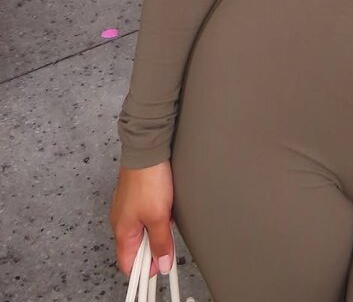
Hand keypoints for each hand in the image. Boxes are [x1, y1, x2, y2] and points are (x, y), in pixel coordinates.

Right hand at [109, 161, 174, 277]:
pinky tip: (164, 208)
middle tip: (167, 239)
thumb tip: (162, 265)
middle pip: (136, 248)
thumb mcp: (159, 217)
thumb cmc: (148, 180)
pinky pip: (143, 215)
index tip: (161, 265)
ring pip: (141, 230)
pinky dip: (154, 217)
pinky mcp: (134, 196)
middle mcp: (120, 221)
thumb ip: (160, 243)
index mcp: (122, 231)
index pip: (128, 264)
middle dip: (152, 247)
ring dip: (155, 230)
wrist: (147, 150)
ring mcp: (126, 208)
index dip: (145, 268)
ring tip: (166, 219)